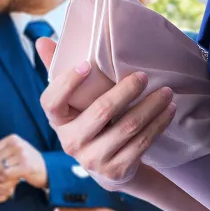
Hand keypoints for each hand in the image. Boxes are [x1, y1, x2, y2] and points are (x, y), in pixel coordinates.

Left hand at [0, 134, 46, 194]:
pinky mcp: (26, 166)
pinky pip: (5, 174)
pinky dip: (3, 180)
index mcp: (12, 139)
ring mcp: (22, 154)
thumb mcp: (12, 153)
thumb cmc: (27, 163)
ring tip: (0, 182)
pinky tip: (9, 183)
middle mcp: (17, 144)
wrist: (48, 171)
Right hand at [36, 38, 176, 184]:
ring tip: (167, 92)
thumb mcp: (74, 102)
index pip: (51, 102)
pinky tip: (168, 111)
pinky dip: (159, 124)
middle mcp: (71, 143)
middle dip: (127, 91)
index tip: (87, 65)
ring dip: (151, 106)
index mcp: (58, 121)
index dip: (67, 83)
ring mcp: (94, 159)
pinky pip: (142, 143)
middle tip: (144, 76)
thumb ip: (59, 70)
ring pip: (128, 127)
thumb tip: (41, 40)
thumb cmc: (89, 121)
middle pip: (101, 112)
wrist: (107, 167)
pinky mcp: (117, 170)